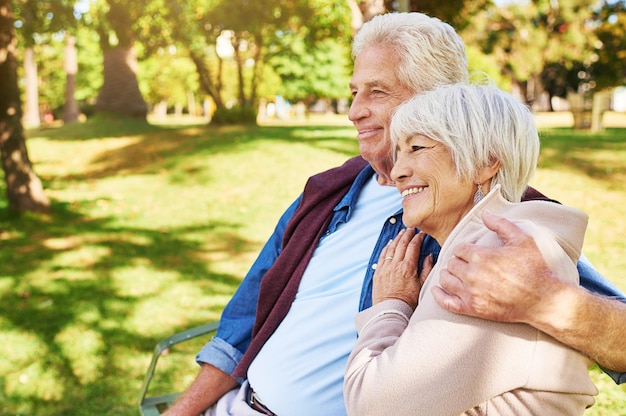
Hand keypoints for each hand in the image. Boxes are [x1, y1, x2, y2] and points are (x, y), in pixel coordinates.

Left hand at [373, 228, 432, 309]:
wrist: (391, 311)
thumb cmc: (409, 302)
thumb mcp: (422, 286)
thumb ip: (426, 269)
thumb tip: (429, 256)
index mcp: (408, 268)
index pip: (413, 247)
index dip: (418, 238)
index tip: (422, 233)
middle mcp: (395, 265)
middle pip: (401, 244)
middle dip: (407, 234)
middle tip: (412, 228)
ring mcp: (385, 268)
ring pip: (391, 248)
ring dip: (397, 238)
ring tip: (402, 233)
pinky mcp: (378, 272)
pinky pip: (382, 255)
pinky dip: (386, 247)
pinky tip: (390, 243)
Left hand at [432, 211, 559, 323]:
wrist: (544, 300)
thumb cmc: (536, 268)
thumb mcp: (523, 240)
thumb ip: (501, 225)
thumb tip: (484, 214)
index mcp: (482, 256)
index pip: (459, 249)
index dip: (464, 250)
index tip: (470, 252)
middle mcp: (473, 274)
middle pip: (451, 264)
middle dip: (456, 262)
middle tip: (464, 263)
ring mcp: (472, 293)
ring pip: (446, 280)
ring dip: (448, 275)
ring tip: (454, 274)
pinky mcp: (473, 309)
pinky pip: (447, 303)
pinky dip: (439, 295)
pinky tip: (436, 289)